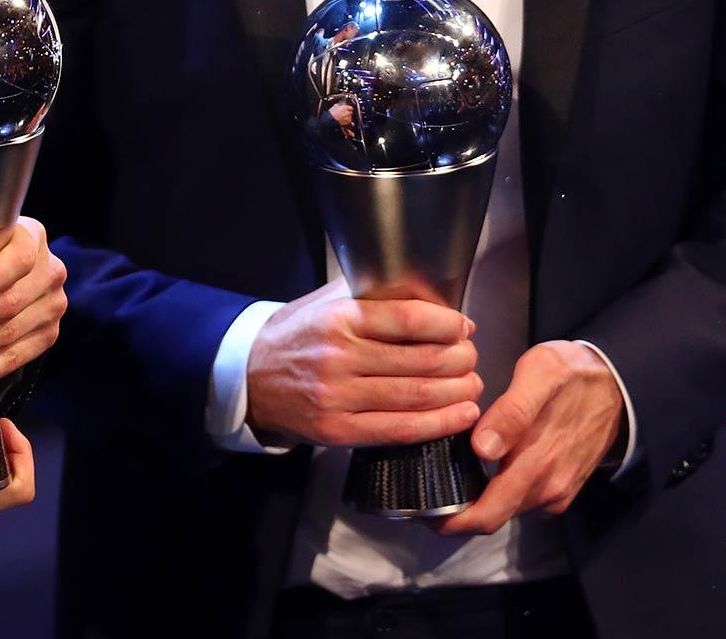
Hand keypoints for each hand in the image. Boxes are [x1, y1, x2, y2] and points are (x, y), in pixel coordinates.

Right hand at [245, 279, 481, 447]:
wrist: (251, 377)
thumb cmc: (298, 334)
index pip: (408, 319)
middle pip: (420, 360)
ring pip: (414, 396)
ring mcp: (338, 397)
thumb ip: (373, 294)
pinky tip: (461, 415)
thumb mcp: (327, 301)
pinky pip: (398, 429)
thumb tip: (432, 294)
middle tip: (473, 357)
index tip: (464, 326)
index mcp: (340, 318)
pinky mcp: (338, 430)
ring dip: (456, 392)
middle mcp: (339, 357)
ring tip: (474, 385)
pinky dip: (437, 424)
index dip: (447, 325)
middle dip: (460, 360)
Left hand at [435, 341, 621, 534]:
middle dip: (455, 515)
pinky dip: (498, 492)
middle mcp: (547, 488)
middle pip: (491, 518)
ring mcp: (556, 492)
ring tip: (446, 471)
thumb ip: (512, 412)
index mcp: (537, 464)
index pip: (485, 514)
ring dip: (477, 500)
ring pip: (505, 509)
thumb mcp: (541, 373)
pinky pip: (522, 499)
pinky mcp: (562, 488)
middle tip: (424, 491)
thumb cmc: (575, 373)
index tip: (420, 506)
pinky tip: (481, 467)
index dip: (449, 520)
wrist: (621, 384)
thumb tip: (482, 450)